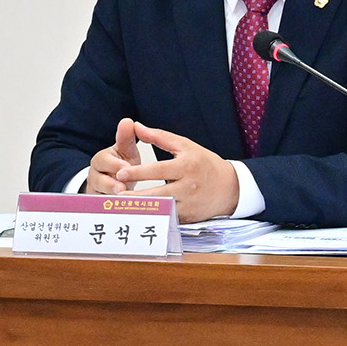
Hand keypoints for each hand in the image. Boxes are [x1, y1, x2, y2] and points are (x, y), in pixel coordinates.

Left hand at [95, 121, 239, 222]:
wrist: (230, 187)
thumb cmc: (205, 164)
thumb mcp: (185, 145)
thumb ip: (159, 136)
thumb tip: (136, 127)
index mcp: (187, 166)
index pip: (159, 169)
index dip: (138, 172)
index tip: (120, 174)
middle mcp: (188, 187)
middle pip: (157, 193)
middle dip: (135, 196)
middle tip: (115, 194)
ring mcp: (189, 204)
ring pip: (161, 209)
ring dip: (141, 209)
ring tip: (123, 207)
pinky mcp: (188, 218)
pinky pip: (167, 218)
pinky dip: (153, 217)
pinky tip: (138, 216)